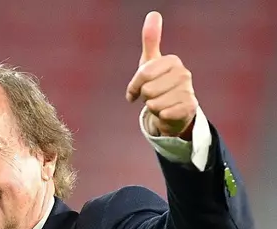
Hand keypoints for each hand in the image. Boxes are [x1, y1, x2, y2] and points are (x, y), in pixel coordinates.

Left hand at [126, 11, 197, 138]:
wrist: (173, 111)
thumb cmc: (159, 85)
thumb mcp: (150, 63)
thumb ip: (151, 40)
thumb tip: (153, 14)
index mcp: (172, 61)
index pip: (143, 74)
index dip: (134, 86)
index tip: (136, 90)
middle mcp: (184, 73)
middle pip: (148, 89)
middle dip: (145, 97)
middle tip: (153, 97)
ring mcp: (189, 91)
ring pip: (154, 103)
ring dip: (153, 108)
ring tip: (160, 104)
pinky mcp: (190, 108)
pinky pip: (163, 113)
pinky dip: (161, 117)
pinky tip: (167, 113)